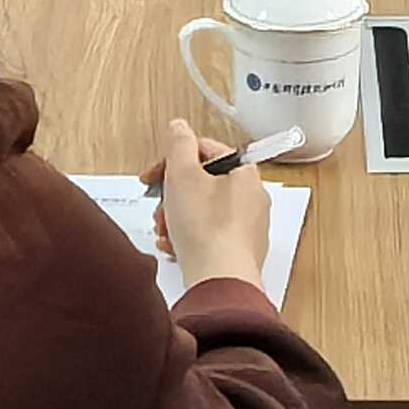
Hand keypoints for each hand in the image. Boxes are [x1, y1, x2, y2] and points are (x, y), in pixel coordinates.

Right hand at [145, 117, 271, 294]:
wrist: (219, 280)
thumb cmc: (206, 228)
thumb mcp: (183, 175)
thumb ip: (179, 144)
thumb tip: (179, 127)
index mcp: (245, 174)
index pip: (207, 151)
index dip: (175, 159)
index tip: (155, 174)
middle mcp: (253, 200)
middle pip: (204, 184)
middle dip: (174, 194)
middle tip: (160, 205)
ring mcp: (248, 228)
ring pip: (204, 212)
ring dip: (177, 217)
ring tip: (164, 229)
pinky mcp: (238, 253)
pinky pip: (209, 237)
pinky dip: (188, 238)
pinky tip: (172, 247)